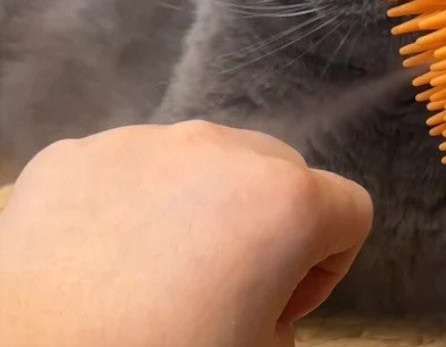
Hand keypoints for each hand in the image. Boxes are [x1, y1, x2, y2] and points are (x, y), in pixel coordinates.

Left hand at [0, 122, 372, 346]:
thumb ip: (286, 320)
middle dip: (268, 226)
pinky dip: (133, 203)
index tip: (278, 307)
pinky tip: (96, 256)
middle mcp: (221, 147)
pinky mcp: (79, 152)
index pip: (351, 209)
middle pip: (282, 172)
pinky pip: (133, 168)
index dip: (327, 266)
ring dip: (200, 206)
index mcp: (284, 200)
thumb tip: (258, 302)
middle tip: (221, 289)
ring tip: (150, 271)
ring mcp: (144, 140)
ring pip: (205, 161)